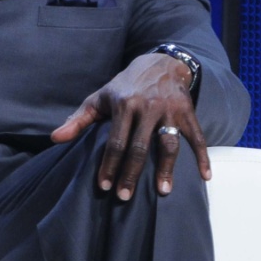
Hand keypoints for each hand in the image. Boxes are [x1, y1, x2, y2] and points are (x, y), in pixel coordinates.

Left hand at [51, 52, 206, 199]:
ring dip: (167, 169)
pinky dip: (203, 156)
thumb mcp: (99, 98)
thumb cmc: (124, 87)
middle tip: (124, 196)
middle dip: (131, 174)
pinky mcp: (188, 112)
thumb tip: (54, 138)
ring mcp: (169, 110)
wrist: (158, 64)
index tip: (103, 186)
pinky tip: (205, 176)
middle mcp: (147, 108)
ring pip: (169, 143)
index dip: (109, 165)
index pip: (115, 141)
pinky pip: (197, 137)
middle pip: (140, 147)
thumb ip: (78, 120)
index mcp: (123, 105)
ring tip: (163, 192)